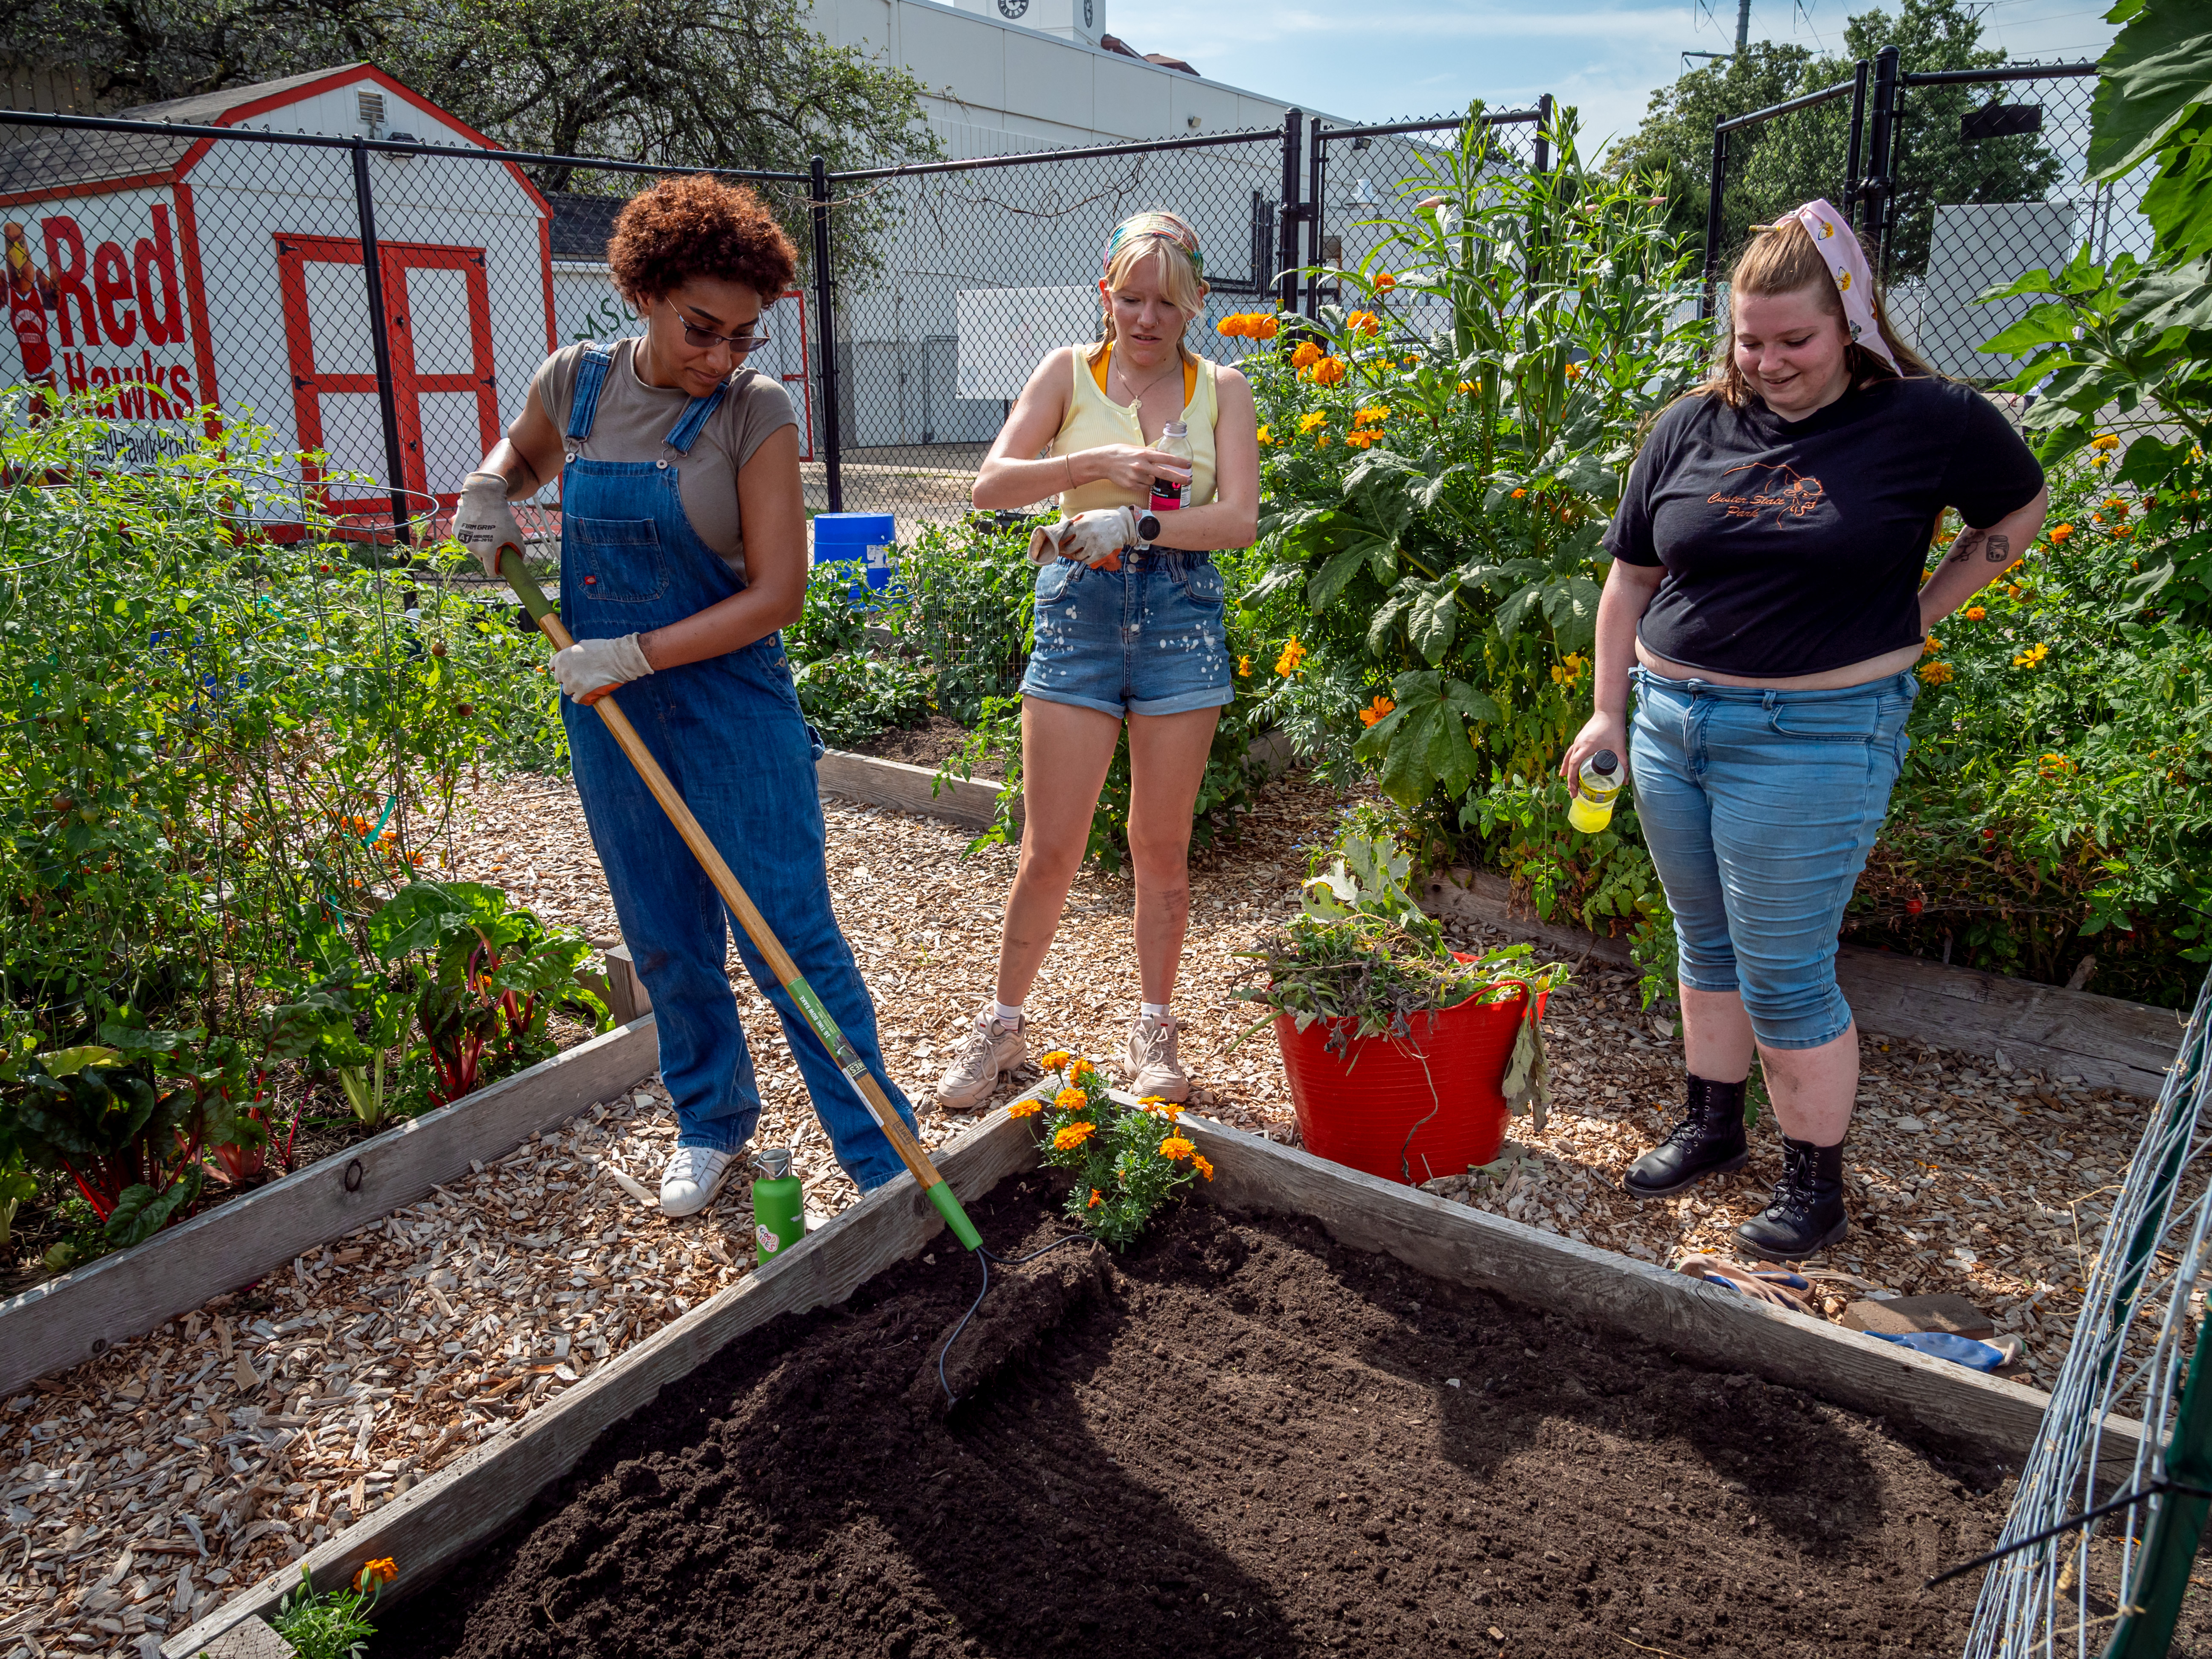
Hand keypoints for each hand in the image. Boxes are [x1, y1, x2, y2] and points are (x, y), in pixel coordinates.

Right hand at [455, 470, 523, 580]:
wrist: (483, 495)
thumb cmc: (500, 516)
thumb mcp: (514, 534)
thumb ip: (518, 549)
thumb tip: (519, 559)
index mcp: (486, 551)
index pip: (490, 571)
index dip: (496, 569)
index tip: (500, 565)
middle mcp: (472, 547)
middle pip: (482, 556)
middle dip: (489, 551)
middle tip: (495, 538)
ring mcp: (462, 538)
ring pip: (473, 545)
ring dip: (479, 540)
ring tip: (487, 527)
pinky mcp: (456, 529)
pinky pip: (465, 535)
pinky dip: (471, 531)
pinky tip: (477, 521)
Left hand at [551, 634, 652, 704]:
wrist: (617, 658)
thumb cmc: (603, 649)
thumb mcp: (583, 645)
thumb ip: (574, 652)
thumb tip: (573, 655)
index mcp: (562, 657)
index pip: (552, 666)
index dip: (560, 668)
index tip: (566, 670)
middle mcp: (564, 671)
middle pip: (559, 679)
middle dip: (567, 678)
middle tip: (578, 678)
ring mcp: (572, 683)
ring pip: (567, 690)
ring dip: (574, 689)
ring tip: (584, 686)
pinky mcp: (581, 692)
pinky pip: (576, 699)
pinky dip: (580, 697)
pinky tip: (586, 694)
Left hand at [1063, 506, 1140, 567]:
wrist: (1121, 524)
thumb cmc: (1103, 518)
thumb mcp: (1088, 514)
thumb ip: (1076, 520)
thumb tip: (1064, 527)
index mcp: (1081, 524)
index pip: (1065, 535)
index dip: (1062, 539)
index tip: (1062, 542)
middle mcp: (1086, 535)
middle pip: (1069, 548)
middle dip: (1068, 550)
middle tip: (1070, 550)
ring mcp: (1093, 545)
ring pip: (1078, 556)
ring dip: (1078, 556)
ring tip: (1080, 553)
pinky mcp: (1100, 553)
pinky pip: (1088, 561)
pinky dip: (1086, 560)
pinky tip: (1087, 556)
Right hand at [1070, 444, 1192, 497]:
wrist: (1103, 462)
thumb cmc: (1120, 453)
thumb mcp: (1135, 449)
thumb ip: (1149, 453)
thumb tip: (1162, 455)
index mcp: (1144, 455)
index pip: (1165, 458)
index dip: (1178, 462)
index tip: (1188, 465)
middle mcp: (1142, 466)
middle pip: (1165, 474)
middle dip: (1179, 478)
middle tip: (1189, 480)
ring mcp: (1136, 477)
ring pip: (1152, 482)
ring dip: (1151, 478)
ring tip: (1139, 472)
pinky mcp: (1131, 485)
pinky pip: (1143, 486)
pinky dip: (1142, 483)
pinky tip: (1134, 477)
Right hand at [1560, 711, 1627, 794]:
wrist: (1608, 711)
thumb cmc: (1613, 728)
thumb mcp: (1619, 748)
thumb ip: (1624, 765)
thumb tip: (1625, 782)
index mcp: (1585, 747)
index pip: (1574, 767)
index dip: (1572, 781)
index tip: (1574, 791)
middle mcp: (1578, 744)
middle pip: (1569, 765)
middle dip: (1570, 780)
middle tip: (1573, 792)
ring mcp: (1577, 741)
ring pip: (1568, 758)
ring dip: (1567, 771)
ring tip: (1568, 782)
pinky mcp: (1579, 738)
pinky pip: (1571, 752)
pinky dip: (1569, 761)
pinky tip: (1570, 766)